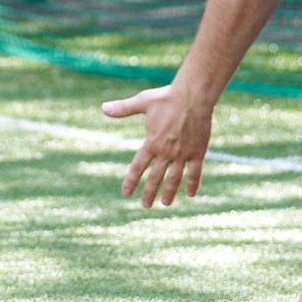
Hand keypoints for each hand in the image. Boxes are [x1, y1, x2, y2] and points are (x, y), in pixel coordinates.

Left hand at [102, 83, 212, 207]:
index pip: (138, 167)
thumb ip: (124, 108)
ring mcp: (182, 154)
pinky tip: (190, 195)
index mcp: (151, 142)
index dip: (131, 181)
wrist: (193, 96)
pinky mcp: (198, 152)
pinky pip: (195, 172)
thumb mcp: (143, 102)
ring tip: (165, 204)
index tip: (126, 193)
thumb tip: (103, 108)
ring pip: (175, 178)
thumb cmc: (167, 97)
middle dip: (149, 193)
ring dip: (169, 192)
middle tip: (145, 205)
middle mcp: (166, 152)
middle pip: (156, 177)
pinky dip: (193, 184)